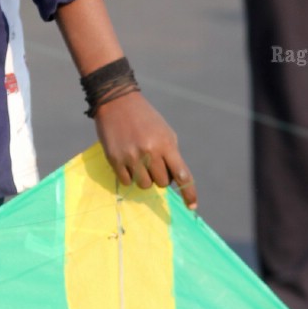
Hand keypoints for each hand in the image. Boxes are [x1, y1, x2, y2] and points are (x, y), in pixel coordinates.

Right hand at [94, 92, 197, 208]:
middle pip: (162, 183)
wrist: (117, 101)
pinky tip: (127, 162)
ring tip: (140, 162)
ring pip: (145, 185)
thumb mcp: (165, 132)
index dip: (189, 192)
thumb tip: (173, 179)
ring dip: (145, 178)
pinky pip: (127, 182)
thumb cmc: (145, 118)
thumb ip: (171, 155)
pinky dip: (129, 176)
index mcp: (166, 144)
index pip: (182, 174)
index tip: (192, 207)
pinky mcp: (115, 160)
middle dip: (160, 177)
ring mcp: (132, 157)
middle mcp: (150, 152)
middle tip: (154, 164)